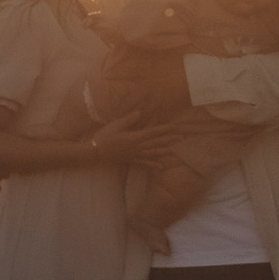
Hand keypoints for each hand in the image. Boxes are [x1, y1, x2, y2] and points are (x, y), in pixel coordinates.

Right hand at [90, 112, 207, 165]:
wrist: (96, 152)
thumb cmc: (104, 137)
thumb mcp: (115, 125)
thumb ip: (129, 119)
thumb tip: (140, 112)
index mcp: (135, 137)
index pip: (154, 132)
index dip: (165, 129)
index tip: (176, 126)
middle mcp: (137, 147)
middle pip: (157, 143)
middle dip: (170, 139)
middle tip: (182, 137)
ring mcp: (135, 154)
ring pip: (153, 153)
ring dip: (165, 151)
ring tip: (175, 150)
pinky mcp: (131, 160)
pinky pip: (145, 163)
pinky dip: (154, 164)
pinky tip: (162, 167)